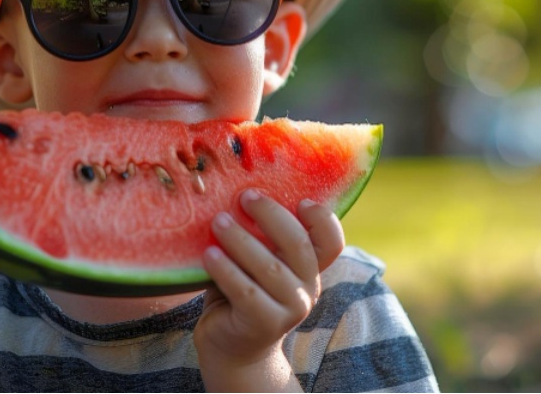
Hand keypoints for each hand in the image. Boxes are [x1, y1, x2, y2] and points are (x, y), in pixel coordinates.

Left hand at [194, 189, 344, 390]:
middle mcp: (308, 288)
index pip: (332, 241)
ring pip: (270, 267)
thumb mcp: (255, 263)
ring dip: (241, 240)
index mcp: (310, 268)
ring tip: (218, 221)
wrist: (232, 350)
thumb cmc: (239, 294)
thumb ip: (258, 237)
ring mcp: (291, 309)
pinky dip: (226, 270)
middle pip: (299, 244)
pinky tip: (208, 255)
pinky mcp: (265, 324)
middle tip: (244, 197)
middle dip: (271, 215)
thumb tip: (235, 190)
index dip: (322, 218)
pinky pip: (245, 291)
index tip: (299, 199)